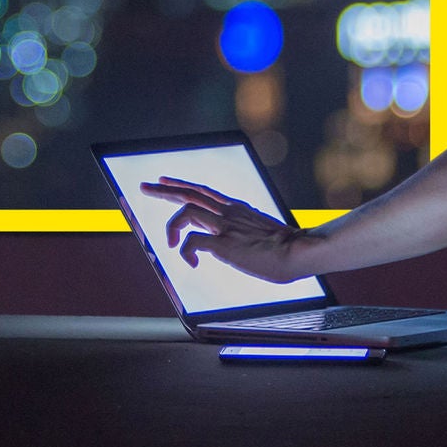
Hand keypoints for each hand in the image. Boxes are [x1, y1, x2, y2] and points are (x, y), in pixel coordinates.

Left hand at [139, 176, 307, 280]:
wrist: (299, 251)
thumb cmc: (288, 248)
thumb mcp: (263, 232)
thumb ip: (248, 232)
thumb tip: (243, 243)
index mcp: (237, 208)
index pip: (204, 190)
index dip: (183, 185)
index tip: (167, 182)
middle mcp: (228, 211)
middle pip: (189, 193)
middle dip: (164, 190)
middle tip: (146, 187)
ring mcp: (225, 225)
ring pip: (186, 211)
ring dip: (171, 225)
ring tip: (168, 242)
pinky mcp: (224, 243)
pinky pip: (193, 242)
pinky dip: (186, 252)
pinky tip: (192, 263)